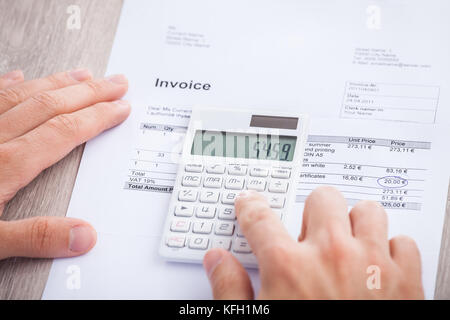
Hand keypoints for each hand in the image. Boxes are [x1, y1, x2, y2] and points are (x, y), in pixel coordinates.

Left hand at [0, 69, 129, 259]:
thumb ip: (35, 236)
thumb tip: (83, 235)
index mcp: (5, 166)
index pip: (64, 131)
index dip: (97, 117)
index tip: (120, 108)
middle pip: (51, 105)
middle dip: (89, 92)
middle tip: (115, 82)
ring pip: (24, 94)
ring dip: (58, 82)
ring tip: (83, 73)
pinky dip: (8, 84)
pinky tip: (20, 77)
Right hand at [203, 187, 423, 298]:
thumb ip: (229, 289)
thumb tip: (216, 261)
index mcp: (287, 266)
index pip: (259, 217)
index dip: (251, 206)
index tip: (251, 204)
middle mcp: (331, 255)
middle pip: (321, 199)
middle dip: (312, 213)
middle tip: (308, 234)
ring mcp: (372, 265)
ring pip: (367, 211)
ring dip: (355, 224)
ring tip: (345, 245)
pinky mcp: (406, 282)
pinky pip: (402, 243)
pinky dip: (390, 251)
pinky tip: (377, 268)